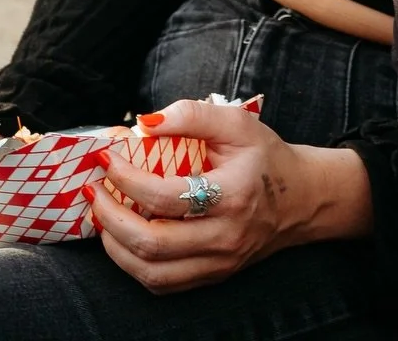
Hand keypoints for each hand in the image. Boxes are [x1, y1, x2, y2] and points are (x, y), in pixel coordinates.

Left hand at [89, 99, 367, 293]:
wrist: (301, 198)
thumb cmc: (266, 157)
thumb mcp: (238, 123)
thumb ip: (194, 115)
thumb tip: (146, 123)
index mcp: (234, 194)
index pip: (167, 197)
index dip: (128, 180)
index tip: (108, 160)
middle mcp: (226, 235)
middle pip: (152, 243)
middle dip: (111, 218)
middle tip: (95, 193)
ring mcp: (219, 262)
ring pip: (151, 272)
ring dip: (115, 247)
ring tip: (104, 218)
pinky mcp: (213, 276)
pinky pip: (162, 283)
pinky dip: (134, 265)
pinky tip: (125, 240)